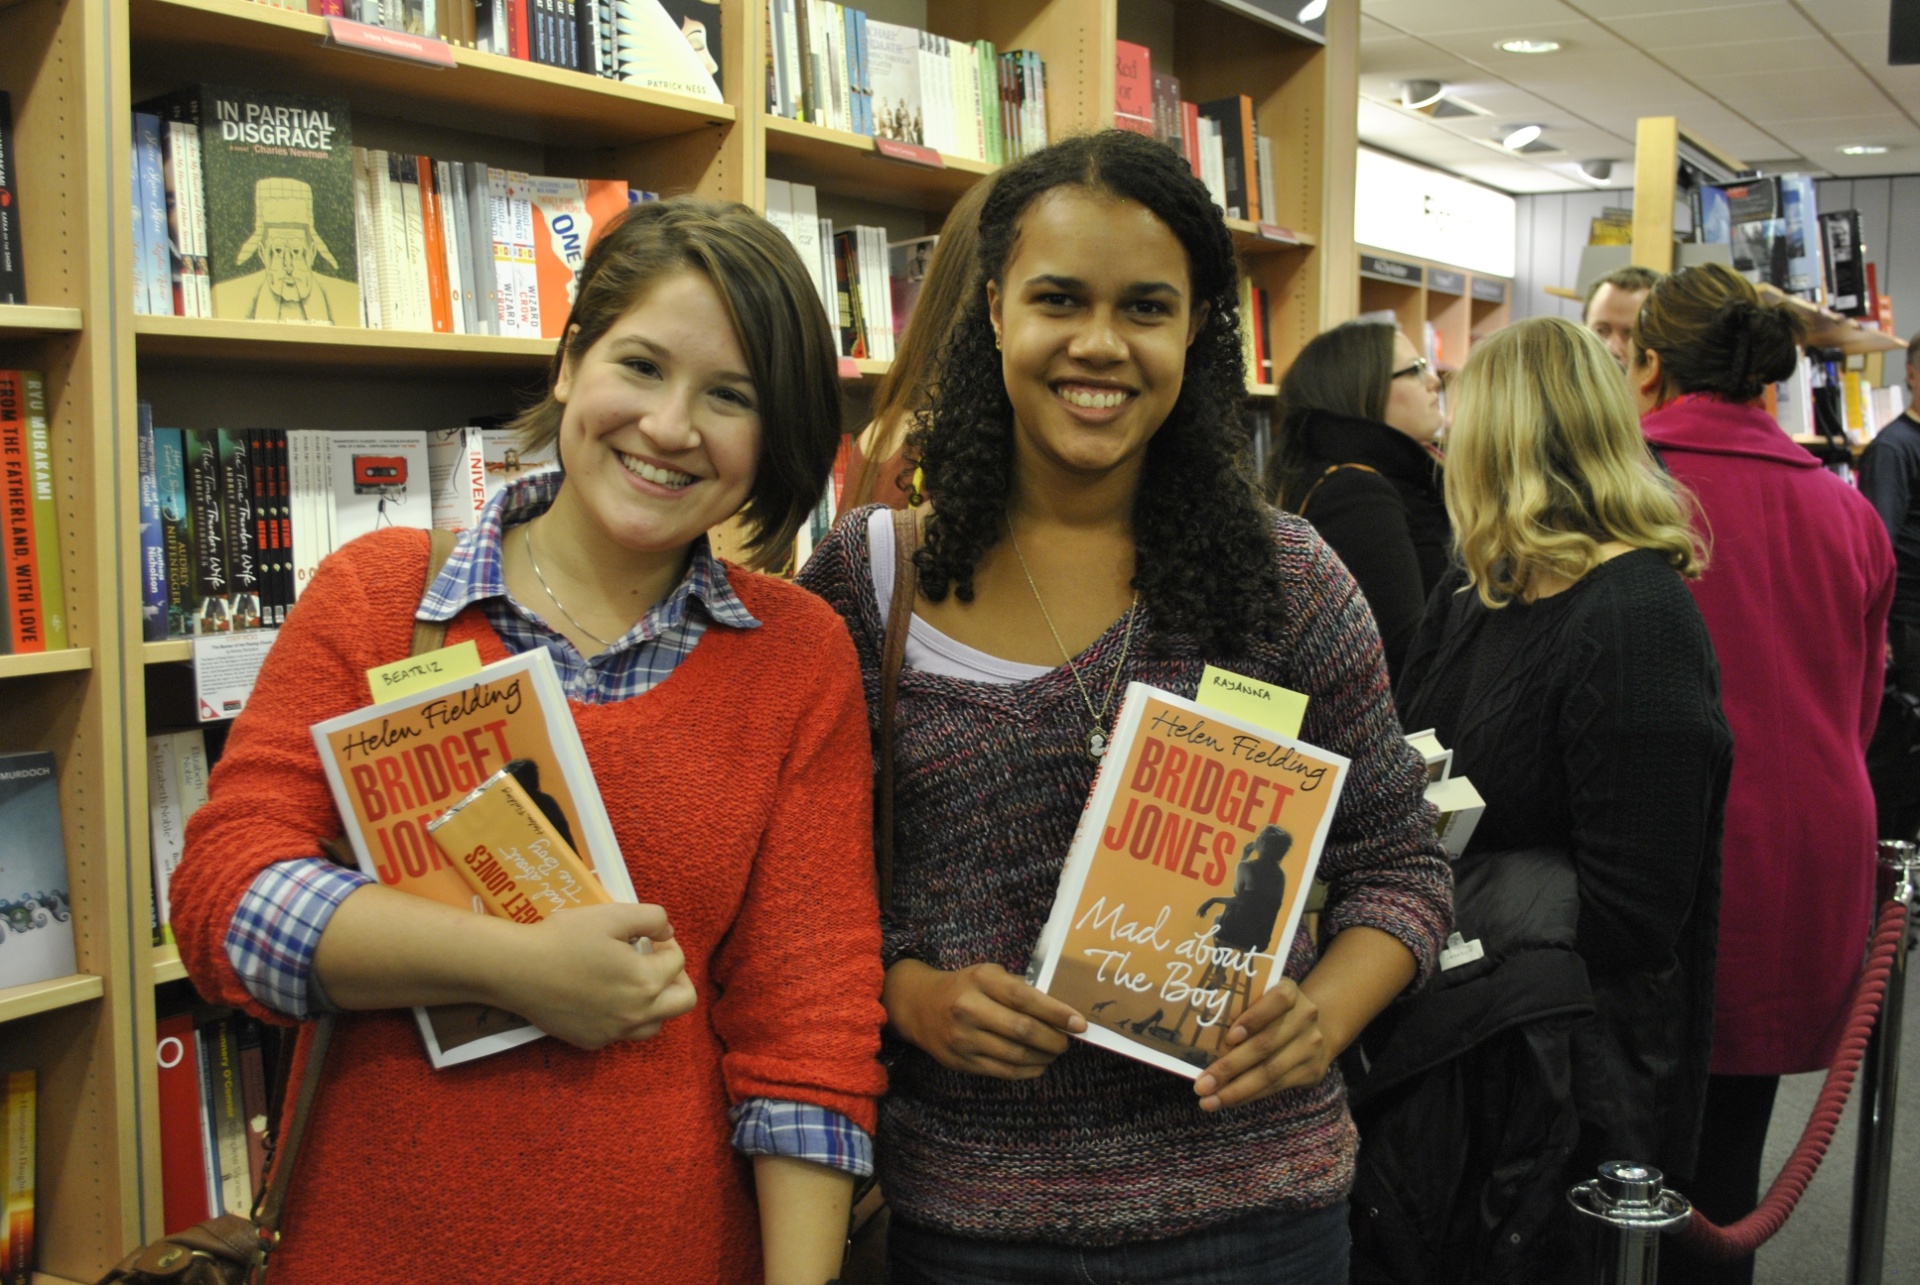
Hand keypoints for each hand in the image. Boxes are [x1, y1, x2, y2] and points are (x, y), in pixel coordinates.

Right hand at [492, 902, 696, 1048]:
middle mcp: (637, 1014)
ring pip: (655, 1024)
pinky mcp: (592, 1041)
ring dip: (655, 1002)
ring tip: (635, 981)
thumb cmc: (565, 938)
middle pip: (682, 1002)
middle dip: (676, 978)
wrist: (517, 970)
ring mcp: (614, 1033)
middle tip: (655, 962)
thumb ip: (653, 918)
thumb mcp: (613, 915)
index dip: (667, 943)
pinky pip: (622, 1034)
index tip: (649, 936)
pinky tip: (606, 997)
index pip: (678, 962)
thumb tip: (668, 933)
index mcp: (647, 982)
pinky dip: (625, 1017)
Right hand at [884, 959, 1085, 1078]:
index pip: (1025, 998)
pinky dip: (1028, 1070)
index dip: (1056, 1013)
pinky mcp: (961, 1062)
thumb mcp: (988, 974)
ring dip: (1044, 1057)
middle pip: (1022, 1030)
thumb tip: (1060, 1010)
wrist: (918, 1005)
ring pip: (1015, 1055)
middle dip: (1054, 1039)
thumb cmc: (964, 987)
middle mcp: (969, 1009)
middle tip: (1068, 1041)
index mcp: (980, 980)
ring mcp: (963, 1039)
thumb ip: (1019, 988)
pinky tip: (1039, 1064)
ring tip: (1055, 1051)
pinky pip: (1003, 1071)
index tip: (1079, 1023)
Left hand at [1192, 977, 1329, 1110]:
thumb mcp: (1261, 998)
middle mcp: (1304, 1017)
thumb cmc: (1271, 1011)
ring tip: (1208, 1101)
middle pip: (1265, 1045)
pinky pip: (1276, 1086)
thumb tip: (1199, 1035)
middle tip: (1201, 1085)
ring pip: (1270, 1072)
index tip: (1229, 1038)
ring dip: (1236, 1090)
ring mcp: (1310, 1045)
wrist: (1316, 1026)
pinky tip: (1228, 1100)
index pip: (1277, 1000)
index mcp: (1289, 992)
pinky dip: (1249, 1095)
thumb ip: (1239, 1008)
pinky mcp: (1312, 1070)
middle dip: (1229, 1068)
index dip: (1253, 1019)